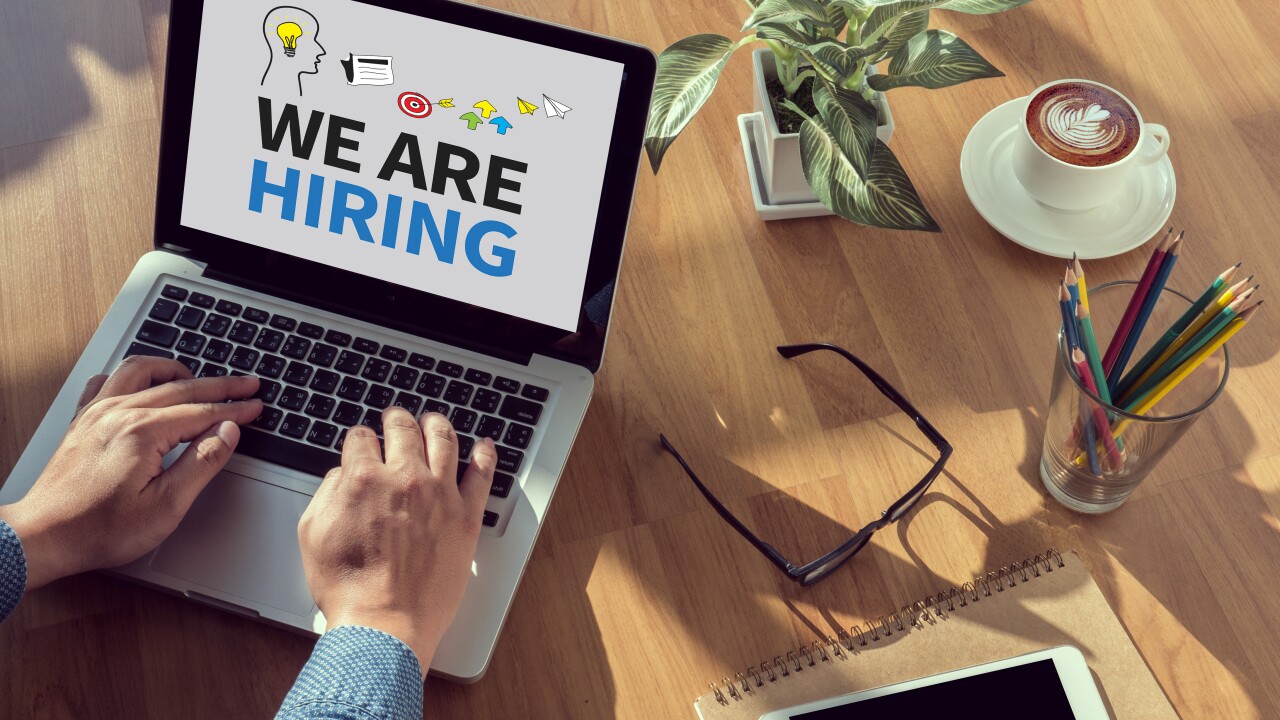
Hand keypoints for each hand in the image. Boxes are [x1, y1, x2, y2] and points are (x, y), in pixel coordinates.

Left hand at [0, 357, 261, 589]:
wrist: (44, 536)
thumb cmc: (100, 529)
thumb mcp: (166, 506)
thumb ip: (202, 463)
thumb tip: (227, 432)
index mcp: (143, 432)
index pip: (203, 411)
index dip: (235, 408)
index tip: (256, 405)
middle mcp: (119, 412)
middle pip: (181, 386)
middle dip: (220, 384)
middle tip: (247, 384)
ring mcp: (97, 412)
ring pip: (142, 371)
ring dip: (175, 369)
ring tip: (197, 377)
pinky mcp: (82, 420)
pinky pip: (108, 380)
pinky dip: (133, 376)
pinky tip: (142, 386)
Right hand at [298, 408, 495, 667]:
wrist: (384, 624)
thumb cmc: (349, 588)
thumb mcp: (313, 534)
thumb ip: (327, 494)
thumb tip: (340, 475)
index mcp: (363, 479)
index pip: (361, 438)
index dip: (359, 438)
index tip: (362, 442)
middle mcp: (404, 478)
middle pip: (403, 429)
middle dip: (396, 419)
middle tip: (396, 418)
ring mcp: (440, 494)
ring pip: (443, 440)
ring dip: (436, 424)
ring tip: (433, 421)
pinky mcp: (466, 516)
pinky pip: (482, 475)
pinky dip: (484, 454)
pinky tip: (484, 445)